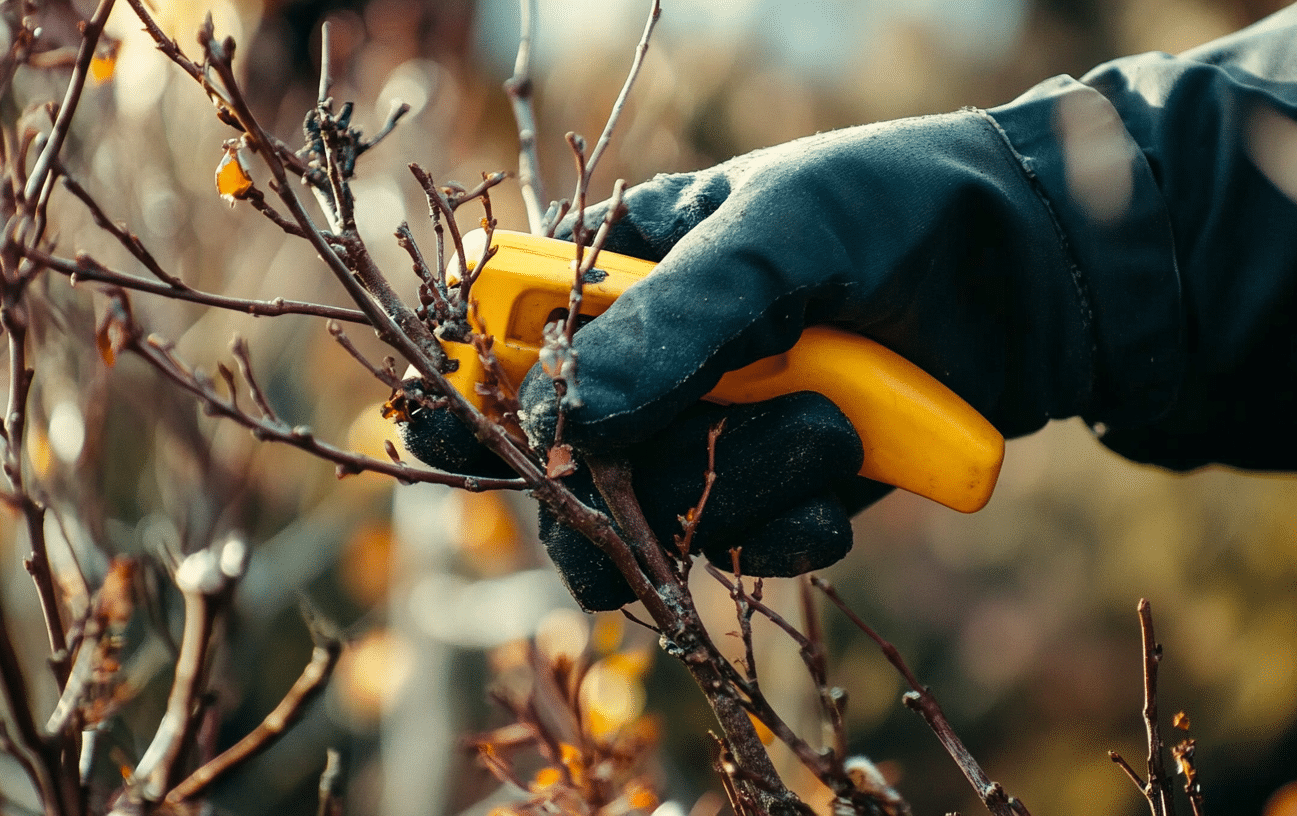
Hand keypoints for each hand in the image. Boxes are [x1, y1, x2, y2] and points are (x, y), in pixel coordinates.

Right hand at [408, 106, 1123, 608]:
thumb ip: (673, 320)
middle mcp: (651, 360)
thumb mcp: (778, 235)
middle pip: (565, 458)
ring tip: (830, 427)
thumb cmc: (893, 211)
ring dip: (737, 489)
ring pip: (653, 516)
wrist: (1035, 277)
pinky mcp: (772, 491)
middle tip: (653, 470)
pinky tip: (843, 495)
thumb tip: (562, 416)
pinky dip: (785, 533)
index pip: (509, 339)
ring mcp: (709, 431)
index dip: (473, 395)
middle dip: (621, 475)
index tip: (457, 437)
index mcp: (621, 272)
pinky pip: (735, 549)